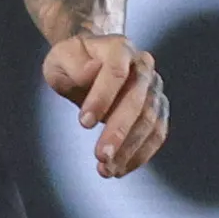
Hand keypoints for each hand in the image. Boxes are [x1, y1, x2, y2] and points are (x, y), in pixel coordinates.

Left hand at [43, 33, 164, 178]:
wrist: (91, 60)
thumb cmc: (73, 61)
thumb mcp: (60, 58)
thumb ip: (73, 65)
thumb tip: (92, 72)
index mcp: (119, 47)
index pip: (116, 71)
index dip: (102, 97)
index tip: (84, 123)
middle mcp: (143, 66)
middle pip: (138, 100)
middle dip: (119, 131)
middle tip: (101, 156)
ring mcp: (154, 88)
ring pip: (150, 121)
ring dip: (130, 149)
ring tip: (106, 169)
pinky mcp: (158, 108)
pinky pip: (157, 133)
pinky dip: (141, 154)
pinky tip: (120, 169)